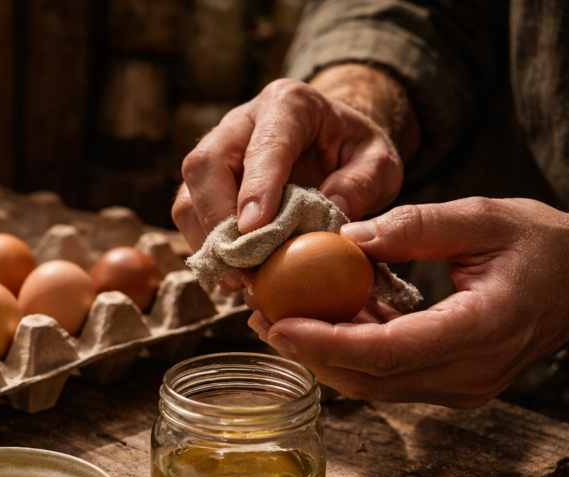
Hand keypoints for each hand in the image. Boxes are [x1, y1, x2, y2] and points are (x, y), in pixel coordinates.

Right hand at [172, 68, 416, 289]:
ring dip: (208, 241)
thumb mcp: (379, 161)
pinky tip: (233, 275)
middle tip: (244, 265)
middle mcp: (241, 123)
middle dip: (218, 219)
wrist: (331, 141)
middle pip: (205, 165)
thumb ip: (363, 184)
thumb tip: (331, 214)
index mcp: (289, 105)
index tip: (256, 229)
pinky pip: (189, 216)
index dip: (257, 187)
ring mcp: (216, 151)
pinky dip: (207, 249)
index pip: (265, 144)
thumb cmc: (354, 150)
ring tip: (238, 279)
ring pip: (188, 194)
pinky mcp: (205, 183)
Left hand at [248, 198, 568, 407]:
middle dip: (309, 352)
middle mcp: (470, 374)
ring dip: (322, 355)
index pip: (388, 352)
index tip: (278, 324)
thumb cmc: (544, 247)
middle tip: (260, 316)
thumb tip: (349, 238)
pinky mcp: (451, 384)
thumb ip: (417, 226)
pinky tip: (321, 319)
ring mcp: (461, 387)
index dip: (326, 343)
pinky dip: (351, 352)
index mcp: (482, 331)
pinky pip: (388, 376)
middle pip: (370, 378)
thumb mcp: (485, 216)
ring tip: (276, 317)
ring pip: (373, 384)